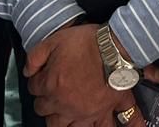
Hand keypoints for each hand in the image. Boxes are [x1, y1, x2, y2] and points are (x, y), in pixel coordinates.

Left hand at [25, 24, 158, 126]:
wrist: (114, 44)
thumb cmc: (86, 42)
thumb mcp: (53, 41)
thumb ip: (35, 57)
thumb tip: (28, 71)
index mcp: (52, 87)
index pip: (35, 89)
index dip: (37, 81)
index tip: (42, 76)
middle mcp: (67, 106)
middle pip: (49, 116)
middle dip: (48, 107)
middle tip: (54, 97)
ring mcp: (89, 111)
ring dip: (69, 125)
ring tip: (71, 118)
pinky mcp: (110, 107)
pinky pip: (123, 121)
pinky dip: (130, 126)